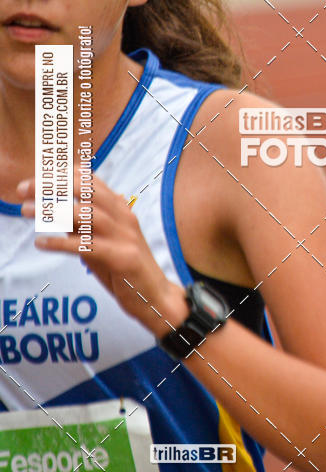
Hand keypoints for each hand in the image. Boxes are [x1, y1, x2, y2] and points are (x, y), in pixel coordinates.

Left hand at [17, 174, 187, 337]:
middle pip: (87, 189)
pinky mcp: (123, 258)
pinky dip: (61, 242)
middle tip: (23, 188)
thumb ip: (83, 226)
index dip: (60, 174)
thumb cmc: (124, 270)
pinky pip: (88, 246)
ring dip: (53, 210)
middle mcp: (123, 216)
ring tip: (25, 210)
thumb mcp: (101, 241)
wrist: (155, 297)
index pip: (89, 180)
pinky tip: (41, 243)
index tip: (34, 178)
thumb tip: (56, 214)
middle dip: (53, 185)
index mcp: (119, 208)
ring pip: (87, 213)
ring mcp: (125, 236)